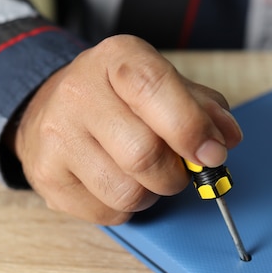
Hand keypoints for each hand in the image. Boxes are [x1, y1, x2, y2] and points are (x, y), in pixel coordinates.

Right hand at [11, 35, 241, 223]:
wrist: (52, 108)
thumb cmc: (118, 99)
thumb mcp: (164, 85)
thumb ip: (202, 108)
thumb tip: (225, 140)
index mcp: (116, 59)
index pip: (153, 89)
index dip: (190, 128)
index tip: (212, 154)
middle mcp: (79, 93)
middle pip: (142, 154)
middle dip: (174, 174)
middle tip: (178, 170)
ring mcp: (56, 137)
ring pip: (126, 192)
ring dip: (150, 194)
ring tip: (143, 175)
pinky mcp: (46, 176)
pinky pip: (106, 213)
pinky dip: (125, 208)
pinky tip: (117, 183)